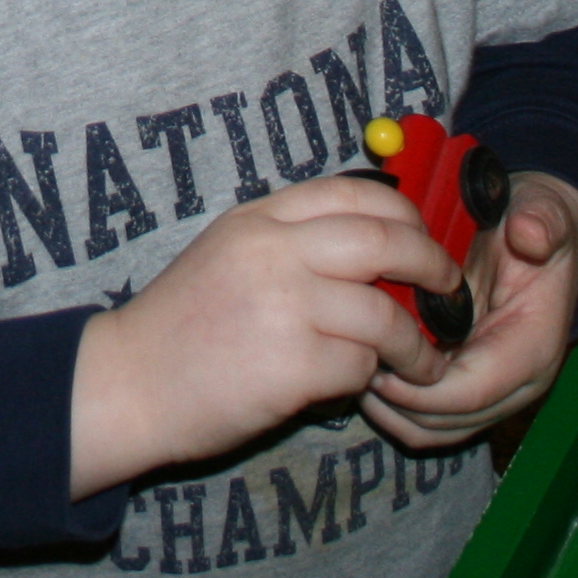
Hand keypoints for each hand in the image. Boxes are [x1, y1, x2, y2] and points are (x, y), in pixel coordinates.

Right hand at [67, 176, 456, 496]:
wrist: (129, 381)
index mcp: (259, 217)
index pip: (356, 193)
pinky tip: (359, 384)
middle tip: (448, 292)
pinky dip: (368, 379)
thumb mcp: (230, 252)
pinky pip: (361, 367)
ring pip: (385, 314)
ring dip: (415, 344)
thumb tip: (378, 246)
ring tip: (419, 361)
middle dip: (433, 267)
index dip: (406, 215)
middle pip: (386, 241)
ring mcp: (283, 307)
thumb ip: (291, 240)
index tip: (424, 240)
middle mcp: (273, 251)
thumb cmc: (184, 323)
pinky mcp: (291, 365)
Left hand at [359, 170, 577, 451]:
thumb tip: (529, 234)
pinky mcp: (474, 389)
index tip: (376, 367)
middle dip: (398, 403)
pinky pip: (433, 422)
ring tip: (355, 374)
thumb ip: (538, 225)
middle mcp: (518, 382)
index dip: (420, 389)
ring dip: (394, 412)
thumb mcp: (540, 214)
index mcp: (533, 348)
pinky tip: (369, 377)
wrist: (539, 233)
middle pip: (450, 422)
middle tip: (352, 367)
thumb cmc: (533, 224)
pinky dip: (399, 410)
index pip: (471, 392)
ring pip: (438, 430)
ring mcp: (496, 392)